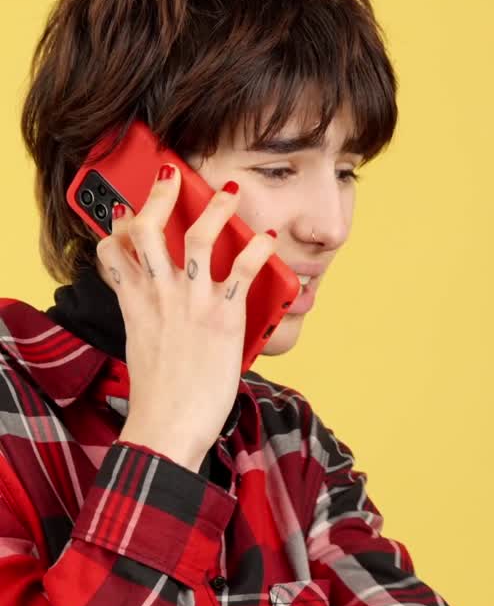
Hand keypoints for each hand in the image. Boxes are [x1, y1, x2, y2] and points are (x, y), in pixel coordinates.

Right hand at [96, 163, 276, 471]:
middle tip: (171, 178)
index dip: (118, 228)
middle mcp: (160, 296)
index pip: (114, 252)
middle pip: (150, 230)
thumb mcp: (143, 352)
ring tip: (229, 192)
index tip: (126, 216)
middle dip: (160, 196)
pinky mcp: (222, 318)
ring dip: (216, 208)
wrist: (167, 428)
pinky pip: (243, 271)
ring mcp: (191, 304)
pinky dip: (258, 249)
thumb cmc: (160, 399)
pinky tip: (269, 239)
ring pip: (199, 238)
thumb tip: (164, 319)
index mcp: (136, 305)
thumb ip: (151, 325)